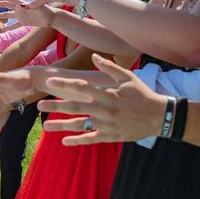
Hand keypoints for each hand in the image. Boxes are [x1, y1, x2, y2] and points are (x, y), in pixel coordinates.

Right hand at [0, 0, 54, 27]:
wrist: (52, 17)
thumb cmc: (46, 9)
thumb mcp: (38, 4)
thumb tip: (22, 0)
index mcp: (22, 3)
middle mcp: (20, 8)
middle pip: (6, 6)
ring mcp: (21, 15)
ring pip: (7, 15)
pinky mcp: (24, 22)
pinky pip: (14, 26)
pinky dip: (8, 28)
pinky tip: (2, 30)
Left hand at [37, 54, 166, 144]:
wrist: (160, 116)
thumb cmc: (143, 94)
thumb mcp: (128, 77)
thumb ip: (109, 67)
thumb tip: (94, 57)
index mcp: (106, 93)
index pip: (80, 87)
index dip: (64, 84)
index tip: (49, 81)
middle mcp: (104, 109)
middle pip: (75, 107)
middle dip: (55, 105)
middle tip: (39, 105)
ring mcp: (106, 124)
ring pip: (79, 125)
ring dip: (61, 126)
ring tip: (45, 126)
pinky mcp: (110, 136)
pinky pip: (90, 139)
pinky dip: (77, 141)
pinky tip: (64, 141)